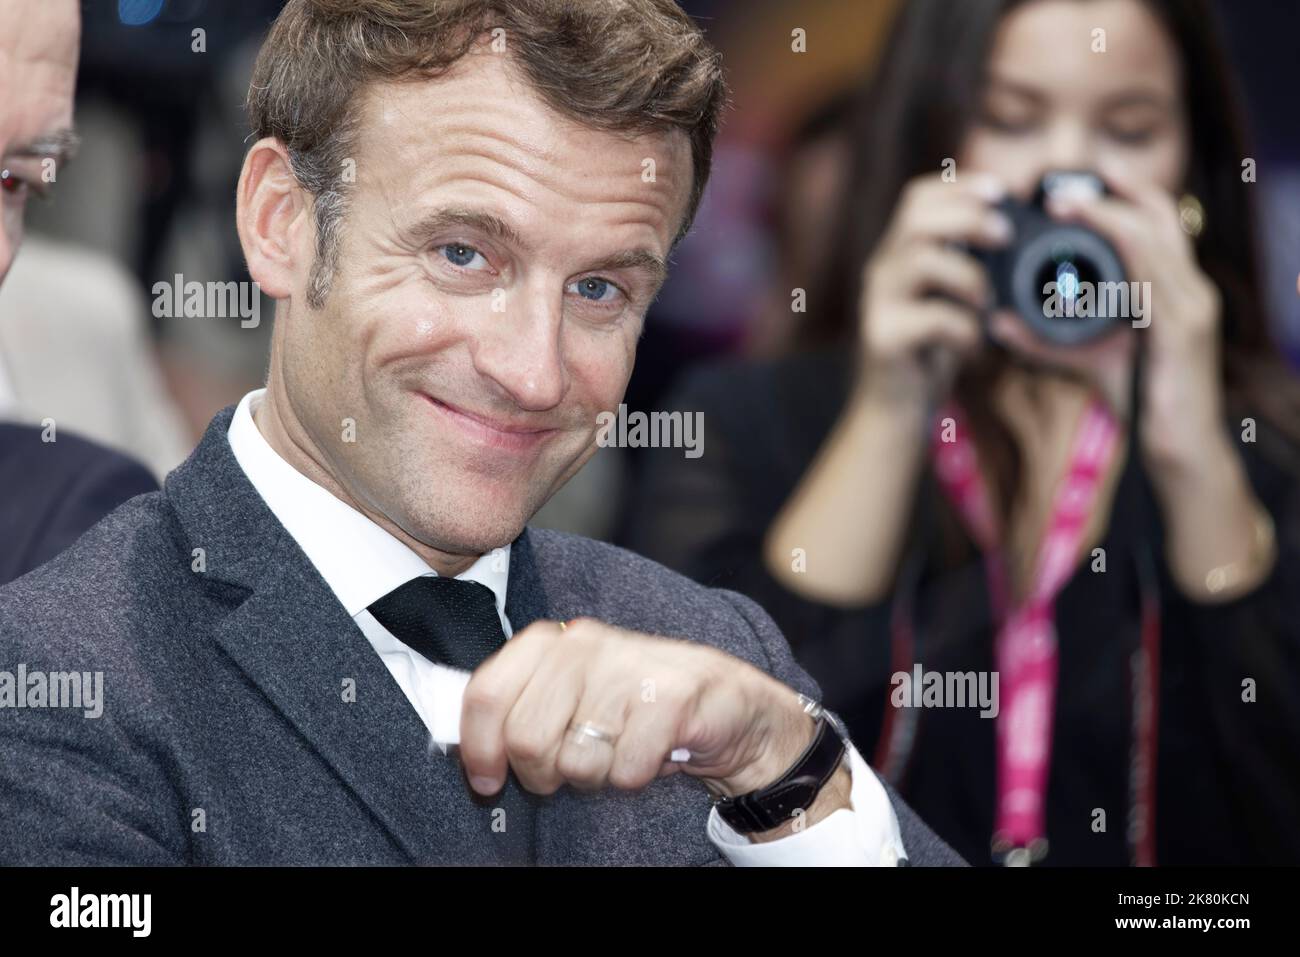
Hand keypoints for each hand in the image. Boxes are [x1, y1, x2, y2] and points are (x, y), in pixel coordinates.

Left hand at [457, 618, 829, 813]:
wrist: (728, 705)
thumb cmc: (636, 705)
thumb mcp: (571, 695)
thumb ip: (519, 709)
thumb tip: (466, 751)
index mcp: (551, 641)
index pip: (486, 692)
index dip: (478, 747)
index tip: (487, 779)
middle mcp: (585, 645)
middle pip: (527, 737)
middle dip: (544, 773)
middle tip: (569, 770)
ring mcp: (629, 668)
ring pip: (578, 761)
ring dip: (598, 775)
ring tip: (619, 751)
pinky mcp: (673, 697)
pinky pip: (627, 769)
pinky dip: (637, 777)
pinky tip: (651, 753)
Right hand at [856, 171, 1012, 406]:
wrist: (894, 410)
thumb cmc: (929, 352)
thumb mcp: (949, 300)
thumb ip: (964, 266)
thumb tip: (1011, 233)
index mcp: (898, 256)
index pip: (917, 199)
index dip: (959, 187)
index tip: (1001, 191)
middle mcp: (881, 273)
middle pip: (916, 219)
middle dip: (967, 218)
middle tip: (1004, 236)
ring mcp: (877, 304)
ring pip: (921, 261)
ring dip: (969, 276)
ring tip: (987, 304)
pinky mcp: (883, 338)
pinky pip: (932, 318)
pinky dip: (965, 329)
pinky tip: (973, 347)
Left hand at [1024, 158, 1224, 469]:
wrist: (1179, 450)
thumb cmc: (1141, 402)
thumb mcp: (1088, 358)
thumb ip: (1045, 339)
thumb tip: (997, 323)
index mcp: (1174, 289)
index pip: (1155, 224)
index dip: (1120, 196)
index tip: (1070, 187)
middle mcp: (1190, 289)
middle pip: (1159, 217)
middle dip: (1112, 192)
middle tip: (1057, 187)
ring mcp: (1191, 305)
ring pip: (1152, 237)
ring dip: (1105, 214)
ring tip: (1063, 204)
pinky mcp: (1184, 328)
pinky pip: (1150, 276)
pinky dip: (1118, 252)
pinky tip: (1088, 245)